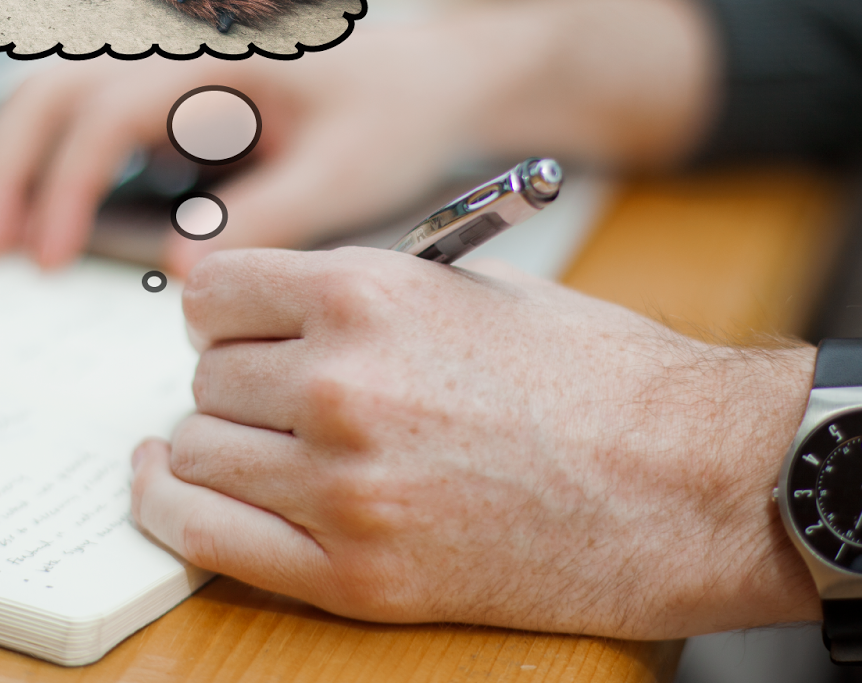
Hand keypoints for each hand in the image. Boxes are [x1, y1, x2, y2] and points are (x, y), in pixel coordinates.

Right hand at [0, 27, 485, 274]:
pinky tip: (33, 219)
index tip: (48, 258)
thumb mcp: (343, 176)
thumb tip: (179, 274)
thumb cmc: (394, 119)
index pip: (108, 109)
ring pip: (53, 93)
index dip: (65, 184)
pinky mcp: (165, 90)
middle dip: (3, 166)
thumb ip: (264, 220)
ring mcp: (165, 60)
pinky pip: (80, 112)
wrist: (431, 80)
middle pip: (52, 86)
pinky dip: (44, 160)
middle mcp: (177, 42)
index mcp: (218, 52)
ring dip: (10, 160)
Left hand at [129, 247, 818, 637]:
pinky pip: (207, 536)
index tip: (236, 329)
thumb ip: (358, 291)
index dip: (224, 312)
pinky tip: (171, 486)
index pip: (214, 292)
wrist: (690, 482)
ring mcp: (344, 486)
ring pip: (197, 451)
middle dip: (235, 381)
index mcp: (368, 295)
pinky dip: (173, 508)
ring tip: (258, 443)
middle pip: (206, 377)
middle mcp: (340, 384)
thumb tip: (267, 303)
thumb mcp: (473, 288)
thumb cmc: (598, 377)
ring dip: (217, 444)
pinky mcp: (356, 574)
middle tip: (276, 394)